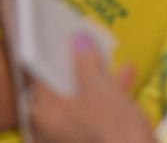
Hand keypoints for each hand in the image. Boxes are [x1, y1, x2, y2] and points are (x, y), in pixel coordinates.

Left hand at [28, 35, 150, 142]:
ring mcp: (67, 140)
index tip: (61, 35)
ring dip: (97, 81)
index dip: (51, 52)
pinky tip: (127, 78)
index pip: (39, 74)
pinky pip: (93, 118)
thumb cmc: (114, 130)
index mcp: (42, 112)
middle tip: (89, 44)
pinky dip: (106, 101)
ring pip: (79, 102)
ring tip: (114, 60)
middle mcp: (47, 129)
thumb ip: (86, 61)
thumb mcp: (100, 88)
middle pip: (60, 88)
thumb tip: (78, 41)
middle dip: (78, 66)